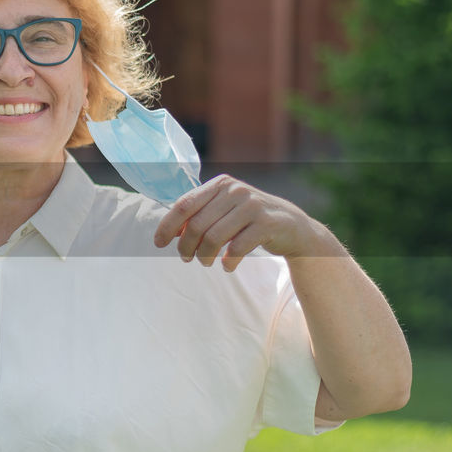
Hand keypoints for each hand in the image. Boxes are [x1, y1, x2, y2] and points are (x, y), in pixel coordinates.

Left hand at [153, 175, 331, 270]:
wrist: (292, 226)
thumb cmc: (248, 220)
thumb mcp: (224, 210)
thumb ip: (199, 215)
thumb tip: (169, 232)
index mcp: (220, 184)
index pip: (184, 205)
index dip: (168, 226)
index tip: (159, 243)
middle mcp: (236, 190)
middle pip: (196, 224)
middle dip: (186, 246)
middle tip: (187, 258)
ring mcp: (253, 206)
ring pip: (214, 237)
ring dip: (204, 256)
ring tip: (205, 263)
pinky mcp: (267, 223)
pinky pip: (237, 247)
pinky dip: (228, 261)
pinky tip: (227, 266)